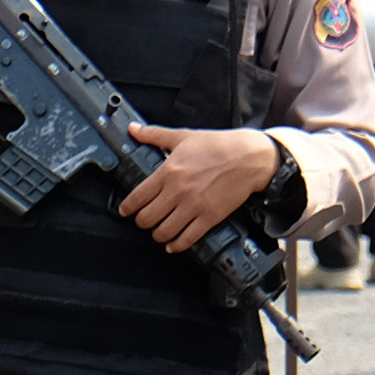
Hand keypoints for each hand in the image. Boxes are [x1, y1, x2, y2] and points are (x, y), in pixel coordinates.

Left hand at [120, 125, 279, 253]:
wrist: (249, 157)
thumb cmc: (218, 146)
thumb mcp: (183, 136)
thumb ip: (155, 134)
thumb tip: (133, 129)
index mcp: (168, 172)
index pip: (137, 198)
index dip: (127, 208)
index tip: (126, 211)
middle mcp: (178, 192)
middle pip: (147, 219)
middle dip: (142, 222)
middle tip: (144, 220)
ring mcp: (194, 206)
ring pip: (164, 232)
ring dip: (158, 235)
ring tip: (159, 232)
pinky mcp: (210, 217)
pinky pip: (187, 239)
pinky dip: (177, 245)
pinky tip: (173, 244)